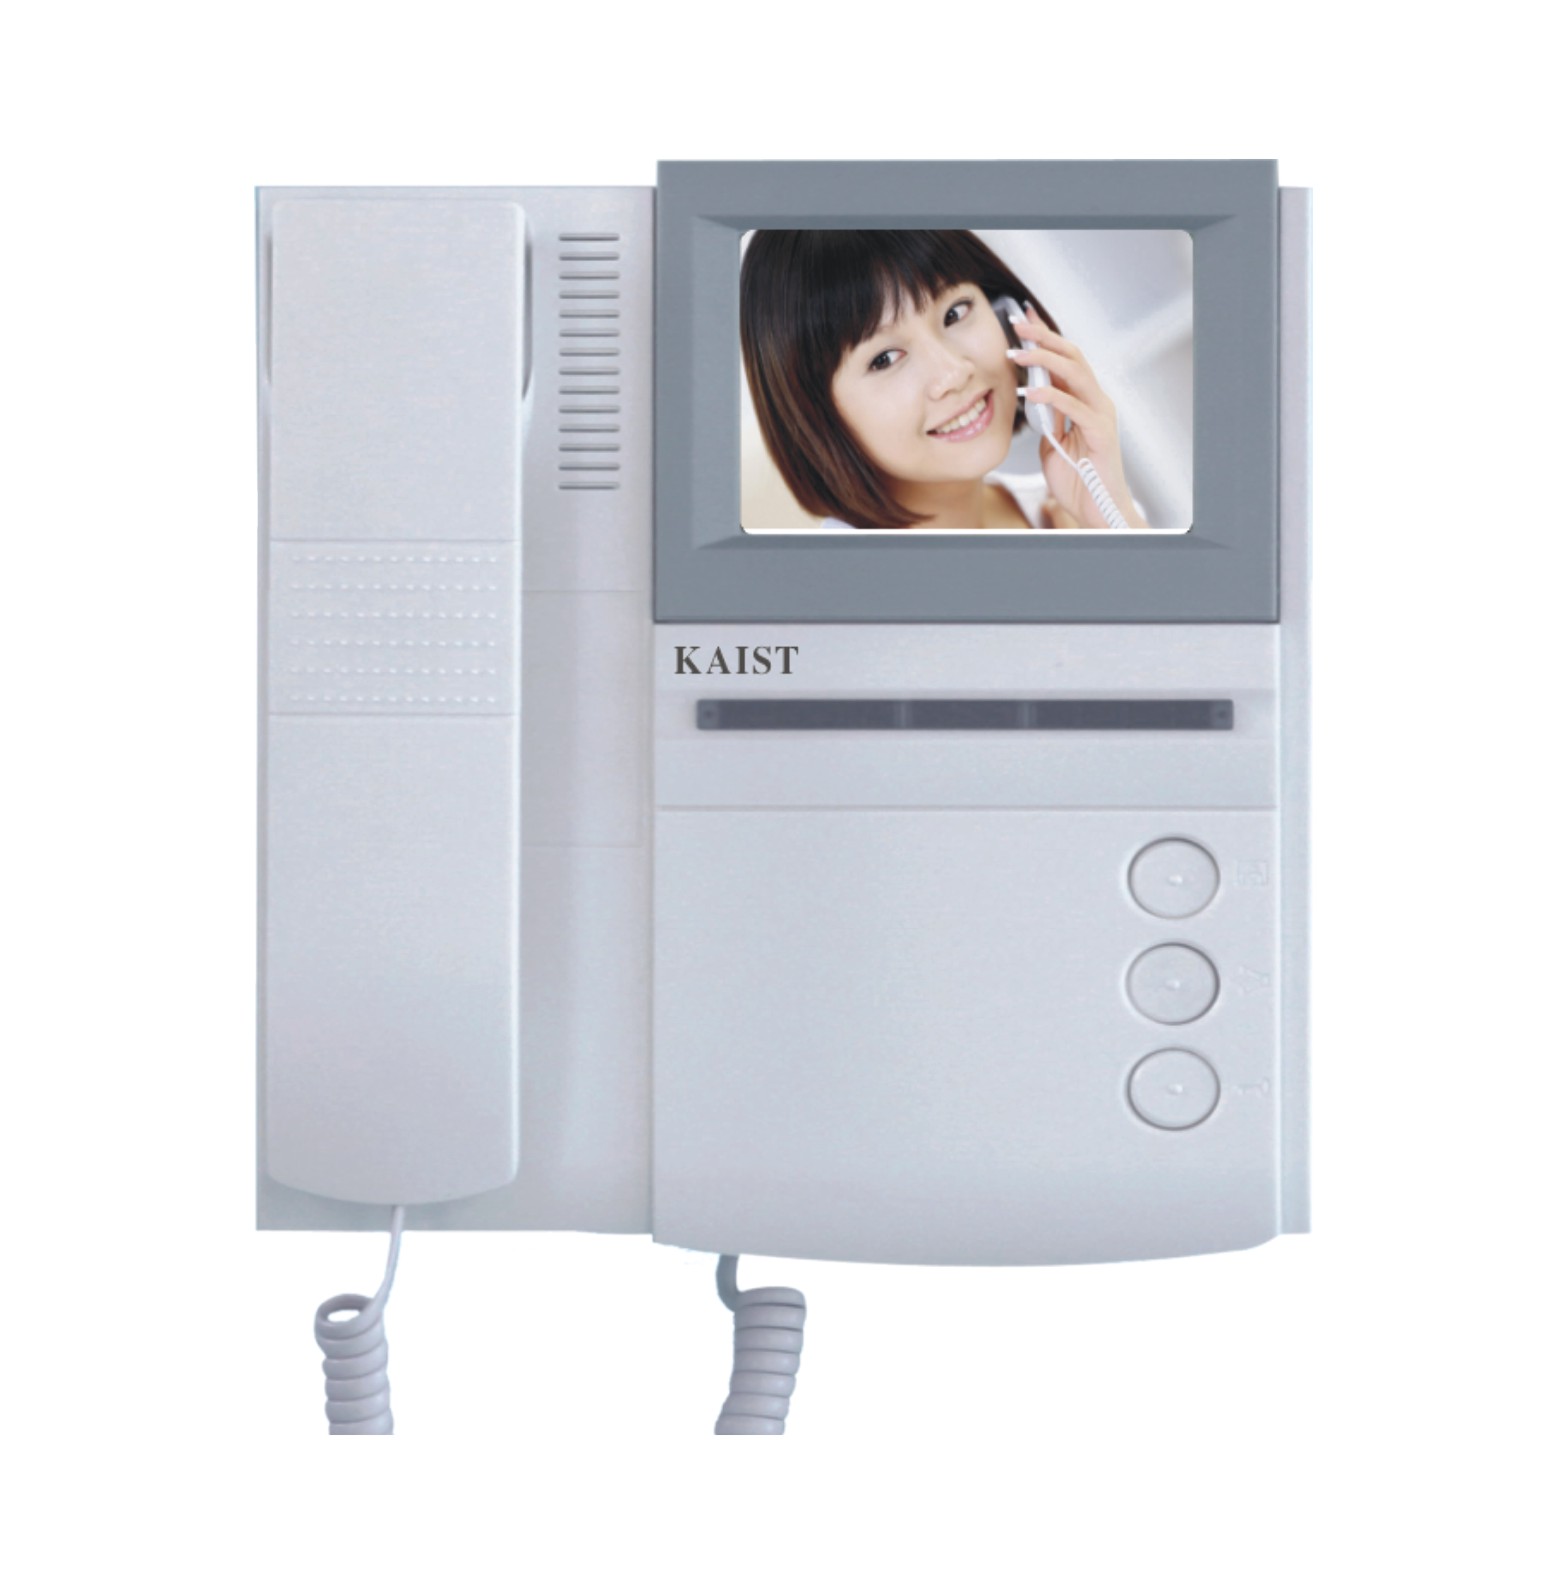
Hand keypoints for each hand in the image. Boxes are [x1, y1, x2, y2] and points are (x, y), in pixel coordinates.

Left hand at [1007, 305, 1146, 529]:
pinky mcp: (1101, 433)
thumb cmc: (1077, 481)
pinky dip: (1052, 396)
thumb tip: (1033, 401)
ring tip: (1016, 352)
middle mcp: (1096, 401)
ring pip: (1075, 372)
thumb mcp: (1051, 445)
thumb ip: (1047, 421)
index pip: (1065, 359)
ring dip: (1043, 358)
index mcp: (1085, 401)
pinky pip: (1075, 407)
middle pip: (1071, 355)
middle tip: (1017, 323)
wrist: (1096, 511)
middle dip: (1043, 336)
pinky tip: (1030, 391)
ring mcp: (1101, 415)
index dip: (1045, 336)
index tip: (1022, 318)